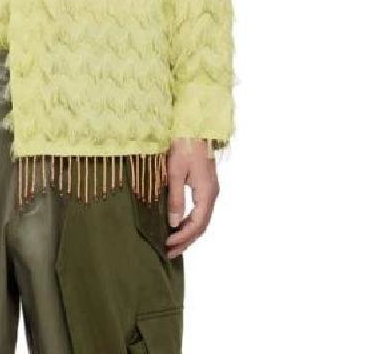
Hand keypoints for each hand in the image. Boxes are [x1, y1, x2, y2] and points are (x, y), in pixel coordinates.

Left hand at [164, 137, 219, 256]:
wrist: (195, 127)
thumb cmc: (184, 146)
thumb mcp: (175, 172)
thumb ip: (175, 198)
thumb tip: (174, 223)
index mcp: (207, 193)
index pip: (197, 224)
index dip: (182, 237)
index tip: (167, 244)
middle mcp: (212, 194)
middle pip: (202, 226)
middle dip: (186, 240)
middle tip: (170, 253)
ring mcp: (211, 190)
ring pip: (202, 219)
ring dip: (189, 232)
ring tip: (173, 244)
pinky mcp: (207, 185)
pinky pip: (201, 210)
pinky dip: (191, 221)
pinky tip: (180, 224)